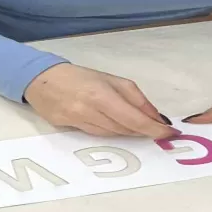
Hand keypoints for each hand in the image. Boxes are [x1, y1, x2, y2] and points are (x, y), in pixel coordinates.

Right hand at [24, 63, 178, 137]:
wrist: (41, 80)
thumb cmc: (80, 77)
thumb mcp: (111, 79)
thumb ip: (135, 97)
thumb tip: (155, 117)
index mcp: (101, 95)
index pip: (134, 119)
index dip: (154, 129)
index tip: (170, 134)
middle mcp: (89, 111)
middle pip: (125, 129)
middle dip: (144, 130)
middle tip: (158, 129)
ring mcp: (78, 122)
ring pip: (113, 134)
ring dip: (129, 132)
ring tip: (136, 125)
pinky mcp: (70, 130)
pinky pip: (99, 135)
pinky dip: (113, 132)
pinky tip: (117, 126)